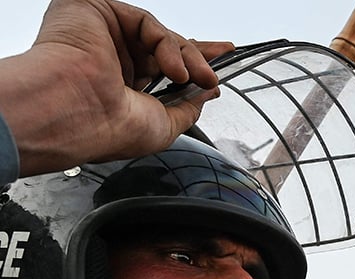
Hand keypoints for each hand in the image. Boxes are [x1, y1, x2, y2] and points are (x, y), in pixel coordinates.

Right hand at [0, 0, 232, 176]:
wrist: (76, 115)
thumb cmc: (107, 129)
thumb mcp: (163, 126)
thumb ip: (188, 106)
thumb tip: (207, 91)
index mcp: (120, 84)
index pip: (162, 68)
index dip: (193, 66)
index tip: (217, 71)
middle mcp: (110, 58)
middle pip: (163, 47)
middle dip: (197, 57)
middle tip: (216, 70)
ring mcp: (103, 34)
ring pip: (159, 36)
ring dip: (187, 57)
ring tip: (197, 78)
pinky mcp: (95, 11)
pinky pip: (147, 23)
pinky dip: (167, 45)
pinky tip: (174, 70)